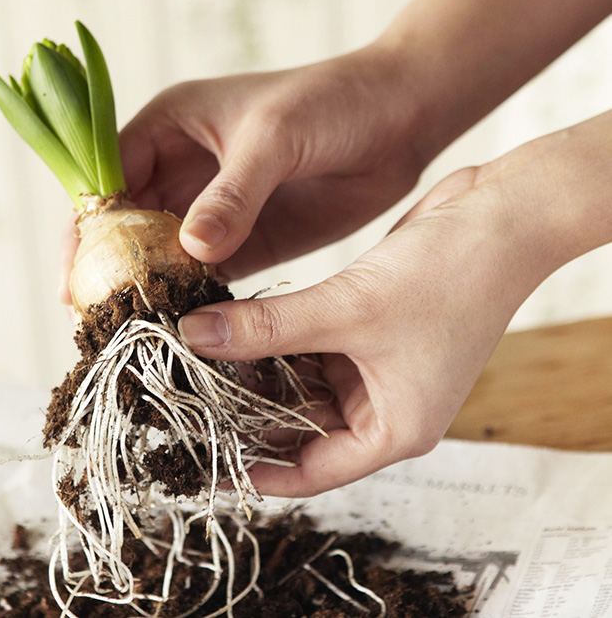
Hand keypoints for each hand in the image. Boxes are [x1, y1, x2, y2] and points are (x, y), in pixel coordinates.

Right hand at [60, 45, 425, 303]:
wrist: (400, 120)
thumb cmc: (333, 102)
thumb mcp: (275, 137)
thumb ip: (233, 193)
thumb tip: (190, 249)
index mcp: (171, 126)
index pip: (106, 177)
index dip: (86, 227)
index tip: (75, 278)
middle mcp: (183, 169)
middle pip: (127, 225)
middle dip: (111, 269)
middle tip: (99, 322)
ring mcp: (215, 209)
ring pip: (163, 255)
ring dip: (150, 290)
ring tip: (134, 336)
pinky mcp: (248, 239)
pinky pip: (207, 274)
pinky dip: (193, 298)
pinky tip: (185, 328)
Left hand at [178, 168, 524, 495]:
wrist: (502, 216)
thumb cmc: (450, 275)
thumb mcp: (347, 309)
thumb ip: (267, 328)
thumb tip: (195, 336)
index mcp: (395, 428)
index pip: (312, 471)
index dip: (256, 471)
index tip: (206, 465)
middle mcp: (384, 406)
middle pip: (300, 426)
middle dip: (247, 411)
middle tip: (185, 400)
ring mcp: (375, 367)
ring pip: (300, 383)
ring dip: (255, 370)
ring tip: (196, 362)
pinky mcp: (366, 330)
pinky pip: (309, 347)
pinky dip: (275, 340)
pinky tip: (232, 328)